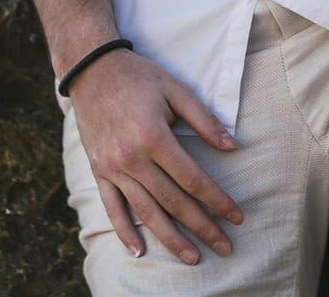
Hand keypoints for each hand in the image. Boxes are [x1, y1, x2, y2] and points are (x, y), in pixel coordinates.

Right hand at [67, 46, 245, 264]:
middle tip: (225, 247)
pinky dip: (124, 232)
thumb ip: (205, 120)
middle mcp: (132, 158)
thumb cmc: (139, 77)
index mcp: (154, 137)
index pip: (193, 179)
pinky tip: (140, 251)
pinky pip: (112, 207)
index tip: (236, 217)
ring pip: (145, 212)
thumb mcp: (176, 90)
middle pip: (173, 202)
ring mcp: (113, 168)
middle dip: (202, 227)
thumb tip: (233, 147)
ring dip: (170, 238)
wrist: (91, 70)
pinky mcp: (98, 171)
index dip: (217, 201)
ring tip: (192, 257)